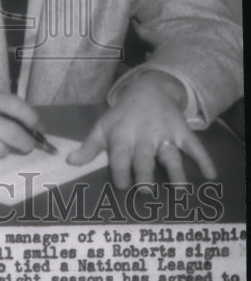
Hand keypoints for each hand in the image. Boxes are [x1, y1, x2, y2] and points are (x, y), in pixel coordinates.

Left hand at [67, 72, 216, 186]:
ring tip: (181, 189)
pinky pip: (195, 146)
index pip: (120, 155)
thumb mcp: (103, 127)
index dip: (120, 170)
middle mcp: (144, 135)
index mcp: (122, 135)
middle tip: (146, 191)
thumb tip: (69, 162)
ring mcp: (165, 134)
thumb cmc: (122, 116)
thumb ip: (89, 148)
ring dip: (176, 171)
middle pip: (144, 157)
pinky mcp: (182, 132)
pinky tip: (212, 175)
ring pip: (170, 154)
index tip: (122, 186)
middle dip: (144, 172)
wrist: (148, 90)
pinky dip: (204, 159)